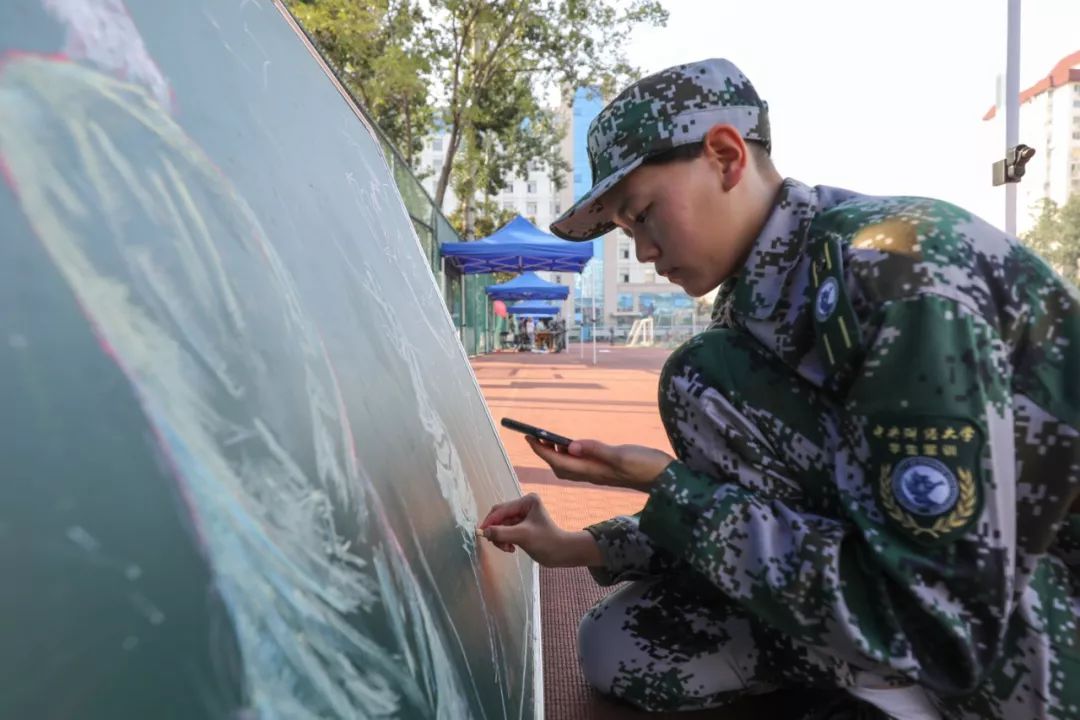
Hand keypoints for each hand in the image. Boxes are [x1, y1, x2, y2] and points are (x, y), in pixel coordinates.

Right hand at [477, 493, 602, 567]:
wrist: (562, 554)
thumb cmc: (546, 542)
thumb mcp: (522, 536)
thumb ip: (501, 533)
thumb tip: (483, 532)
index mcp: (527, 501)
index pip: (502, 509)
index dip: (490, 521)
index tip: (481, 533)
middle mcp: (524, 505)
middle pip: (500, 517)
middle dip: (496, 531)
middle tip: (496, 544)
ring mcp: (523, 517)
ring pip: (501, 526)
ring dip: (501, 538)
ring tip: (507, 548)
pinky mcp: (522, 527)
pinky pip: (506, 532)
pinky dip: (505, 540)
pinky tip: (511, 549)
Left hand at [525, 436, 673, 491]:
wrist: (666, 479)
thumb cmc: (647, 466)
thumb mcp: (622, 455)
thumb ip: (597, 450)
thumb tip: (570, 447)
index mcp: (594, 470)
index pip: (560, 461)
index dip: (542, 450)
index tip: (529, 437)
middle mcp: (593, 474)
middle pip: (560, 466)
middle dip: (544, 452)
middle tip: (532, 436)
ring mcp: (600, 473)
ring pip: (570, 467)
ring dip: (556, 455)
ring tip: (547, 440)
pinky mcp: (607, 471)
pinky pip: (581, 465)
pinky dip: (570, 456)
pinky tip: (573, 447)